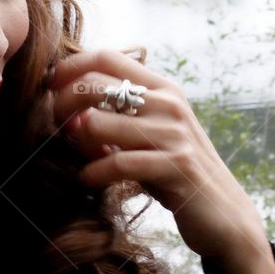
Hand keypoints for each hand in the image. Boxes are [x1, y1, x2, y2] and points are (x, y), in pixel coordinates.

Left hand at [47, 49, 271, 266]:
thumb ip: (116, 115)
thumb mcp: (149, 134)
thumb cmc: (175, 173)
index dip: (70, 67)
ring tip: (80, 159)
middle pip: (95, 84)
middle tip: (57, 128)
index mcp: (162, 88)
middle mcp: (169, 103)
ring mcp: (174, 133)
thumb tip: (62, 102)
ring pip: (97, 122)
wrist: (226, 217)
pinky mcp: (176, 166)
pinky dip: (93, 173)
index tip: (49, 85)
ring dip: (78, 144)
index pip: (106, 57)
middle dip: (63, 105)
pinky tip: (88, 180)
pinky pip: (116, 162)